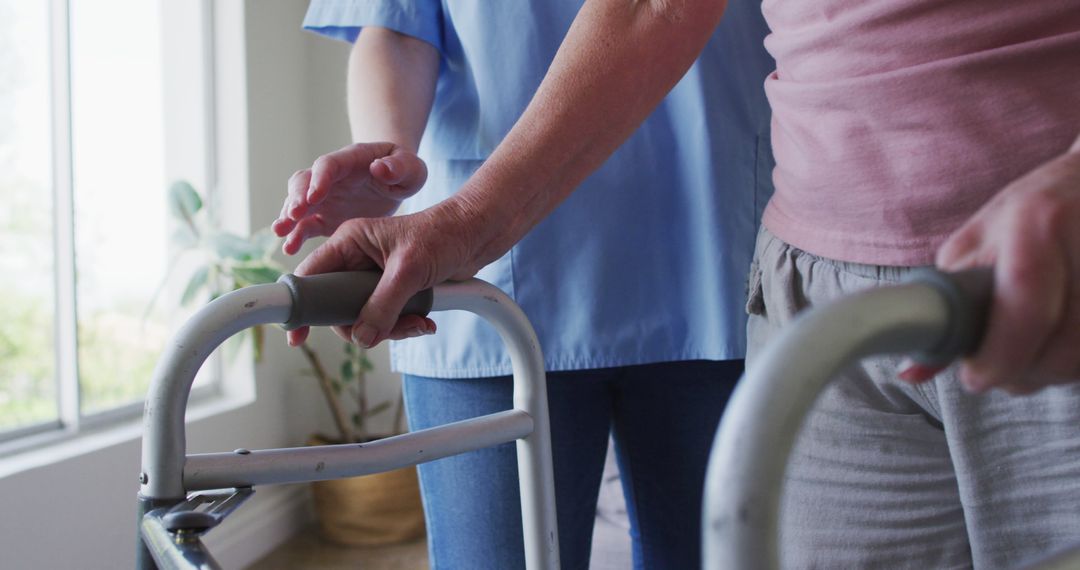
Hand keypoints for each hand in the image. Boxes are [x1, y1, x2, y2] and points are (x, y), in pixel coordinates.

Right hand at [272, 142, 427, 254]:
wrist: (396, 181)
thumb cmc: (404, 172)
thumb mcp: (412, 168)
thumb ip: (400, 167)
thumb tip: (379, 168)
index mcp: (352, 160)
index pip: (329, 164)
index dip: (320, 179)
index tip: (315, 196)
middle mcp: (331, 176)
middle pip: (304, 181)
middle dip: (296, 197)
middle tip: (293, 215)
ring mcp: (324, 196)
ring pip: (297, 201)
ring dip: (287, 216)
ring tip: (281, 232)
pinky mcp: (323, 216)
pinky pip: (305, 224)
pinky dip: (295, 235)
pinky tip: (289, 248)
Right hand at [284, 195, 503, 347]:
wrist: (477, 234)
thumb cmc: (444, 234)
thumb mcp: (409, 271)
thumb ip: (383, 305)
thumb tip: (362, 337)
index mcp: (349, 241)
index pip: (311, 275)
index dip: (302, 306)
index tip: (297, 336)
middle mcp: (357, 258)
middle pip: (338, 306)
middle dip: (362, 324)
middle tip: (387, 331)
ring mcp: (374, 276)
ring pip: (364, 317)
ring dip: (390, 328)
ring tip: (418, 323)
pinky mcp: (394, 289)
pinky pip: (386, 318)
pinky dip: (403, 325)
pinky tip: (424, 322)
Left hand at [933, 135, 1079, 393]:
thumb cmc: (1032, 213)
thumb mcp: (979, 241)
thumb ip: (946, 301)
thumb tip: (912, 371)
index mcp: (1037, 224)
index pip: (1024, 307)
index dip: (999, 355)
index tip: (977, 376)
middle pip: (1062, 349)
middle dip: (1022, 374)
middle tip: (1000, 369)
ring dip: (1050, 372)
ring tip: (1028, 352)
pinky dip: (1074, 362)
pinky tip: (1060, 343)